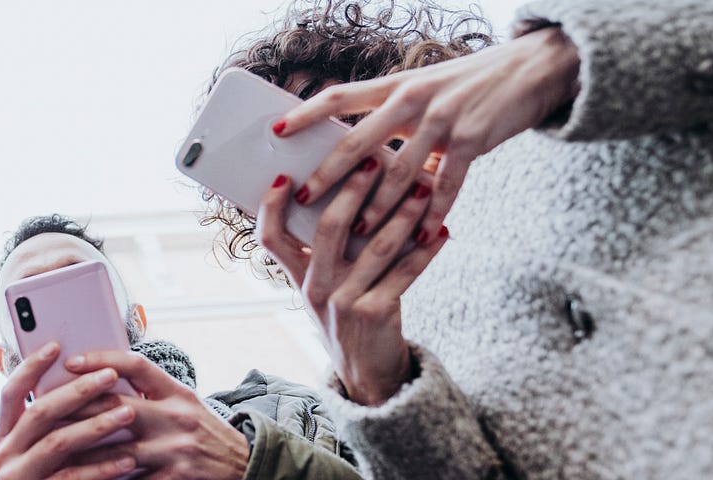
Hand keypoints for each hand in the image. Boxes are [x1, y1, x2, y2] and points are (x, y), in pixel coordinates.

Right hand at [0, 343, 139, 479]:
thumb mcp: (42, 450)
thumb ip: (53, 424)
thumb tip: (86, 380)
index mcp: (4, 436)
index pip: (10, 392)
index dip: (30, 367)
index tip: (56, 346)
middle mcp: (5, 454)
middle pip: (40, 412)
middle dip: (77, 390)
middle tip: (110, 375)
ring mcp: (19, 476)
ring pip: (58, 442)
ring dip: (96, 425)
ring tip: (127, 412)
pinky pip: (73, 477)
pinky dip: (103, 466)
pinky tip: (127, 458)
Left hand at [63, 351, 248, 479]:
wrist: (245, 467)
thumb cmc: (203, 432)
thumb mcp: (184, 403)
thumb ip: (150, 392)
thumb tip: (102, 380)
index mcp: (177, 392)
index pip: (135, 364)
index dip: (101, 359)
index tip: (70, 362)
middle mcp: (176, 417)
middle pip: (115, 406)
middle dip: (75, 409)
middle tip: (42, 410)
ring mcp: (175, 450)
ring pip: (114, 449)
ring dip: (79, 452)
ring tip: (50, 450)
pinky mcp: (174, 479)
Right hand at [256, 162, 448, 405]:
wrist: (367, 373)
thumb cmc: (348, 316)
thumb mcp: (325, 287)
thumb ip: (327, 251)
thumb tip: (350, 194)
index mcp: (298, 277)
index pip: (270, 238)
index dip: (272, 206)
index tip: (286, 175)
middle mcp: (315, 288)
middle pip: (327, 228)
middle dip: (352, 190)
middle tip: (373, 161)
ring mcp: (344, 302)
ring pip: (375, 246)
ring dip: (403, 213)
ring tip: (423, 189)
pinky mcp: (376, 313)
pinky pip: (405, 273)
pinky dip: (427, 250)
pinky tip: (442, 231)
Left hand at [277, 27, 579, 243]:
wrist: (532, 68)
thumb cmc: (470, 84)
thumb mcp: (426, 89)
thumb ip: (394, 118)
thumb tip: (358, 154)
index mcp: (396, 86)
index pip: (340, 96)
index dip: (306, 113)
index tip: (276, 130)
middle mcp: (413, 99)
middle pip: (359, 140)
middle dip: (329, 173)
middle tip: (304, 197)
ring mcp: (443, 120)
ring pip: (399, 171)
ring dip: (377, 206)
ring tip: (356, 233)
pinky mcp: (472, 140)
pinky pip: (446, 184)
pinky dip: (433, 213)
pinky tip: (422, 235)